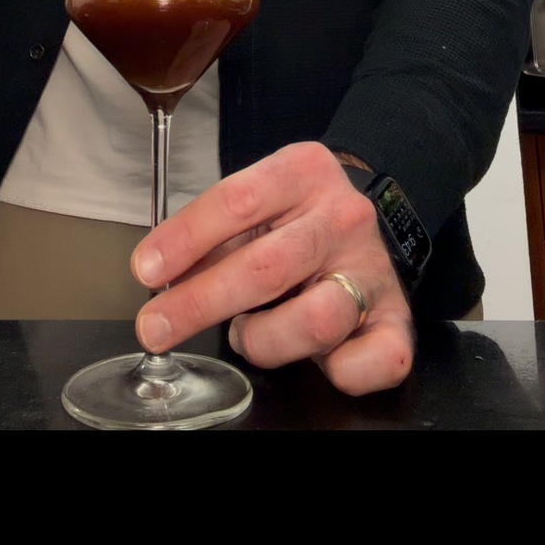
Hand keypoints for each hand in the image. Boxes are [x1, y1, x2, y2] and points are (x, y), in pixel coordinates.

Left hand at [131, 141, 413, 395]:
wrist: (365, 219)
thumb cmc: (295, 219)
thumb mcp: (256, 205)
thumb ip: (215, 235)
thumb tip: (160, 276)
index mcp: (304, 173)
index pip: (239, 200)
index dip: (186, 238)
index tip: (147, 269)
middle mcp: (343, 217)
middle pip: (268, 266)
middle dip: (201, 303)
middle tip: (157, 326)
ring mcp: (372, 268)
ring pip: (316, 319)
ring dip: (265, 339)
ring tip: (249, 332)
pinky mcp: (398, 316)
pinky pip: (377, 360)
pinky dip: (344, 371)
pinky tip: (321, 362)